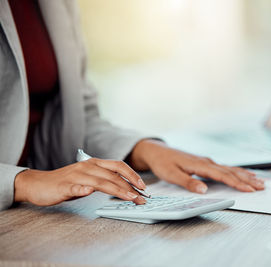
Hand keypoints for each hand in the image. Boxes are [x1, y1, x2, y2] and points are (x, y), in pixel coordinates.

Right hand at [14, 158, 146, 205]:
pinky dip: (82, 189)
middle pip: (113, 175)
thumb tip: (124, 188)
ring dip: (117, 190)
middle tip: (141, 197)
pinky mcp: (64, 186)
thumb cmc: (65, 182)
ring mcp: (76, 176)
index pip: (118, 166)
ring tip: (129, 198)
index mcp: (94, 164)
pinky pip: (75, 187)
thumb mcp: (88, 179)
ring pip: (100, 181)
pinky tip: (88, 192)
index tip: (143, 186)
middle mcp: (87, 167)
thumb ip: (104, 181)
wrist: (37, 184)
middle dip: (130, 187)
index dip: (132, 175)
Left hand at [130, 140, 264, 193]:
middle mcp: (207, 162)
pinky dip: (237, 172)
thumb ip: (188, 182)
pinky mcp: (205, 163)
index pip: (223, 175)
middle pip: (231, 171)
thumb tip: (204, 190)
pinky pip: (225, 168)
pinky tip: (242, 173)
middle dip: (247, 180)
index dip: (237, 183)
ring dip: (245, 175)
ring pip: (230, 169)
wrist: (157, 151)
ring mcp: (207, 162)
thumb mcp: (171, 175)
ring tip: (259, 181)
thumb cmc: (163, 163)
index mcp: (200, 165)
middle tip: (262, 186)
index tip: (250, 190)